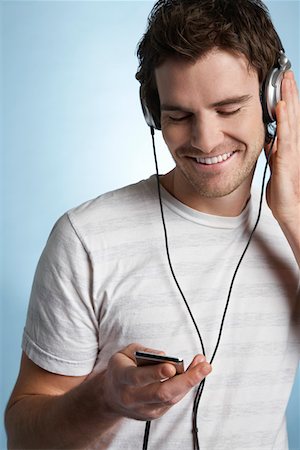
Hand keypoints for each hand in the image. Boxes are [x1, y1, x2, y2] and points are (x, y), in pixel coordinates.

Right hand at [101, 343, 211, 420]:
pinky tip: (195, 373)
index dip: (155, 373)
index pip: (139, 378)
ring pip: (171, 398)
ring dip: (191, 382)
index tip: (171, 367)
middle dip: (186, 380)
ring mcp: (144, 409)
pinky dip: (186, 386)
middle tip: (204, 367)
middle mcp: (132, 397)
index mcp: (122, 378)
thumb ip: (144, 352)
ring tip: (204, 365)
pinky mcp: (154, 414)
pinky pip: (173, 400)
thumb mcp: (126, 353)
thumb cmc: (122, 368)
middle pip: (162, 393)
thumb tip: (165, 356)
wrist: (111, 396)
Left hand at [265, 71, 299, 227]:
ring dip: (288, 99)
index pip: (288, 117)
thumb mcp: (275, 165)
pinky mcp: (287, 159)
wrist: (290, 209)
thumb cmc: (283, 190)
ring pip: (291, 119)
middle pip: (292, 113)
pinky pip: (285, 136)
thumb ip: (274, 150)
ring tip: (286, 81)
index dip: (286, 99)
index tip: (283, 83)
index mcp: (288, 145)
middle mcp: (293, 144)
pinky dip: (283, 120)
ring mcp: (292, 150)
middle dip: (289, 92)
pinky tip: (281, 107)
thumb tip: (269, 138)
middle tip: (286, 72)